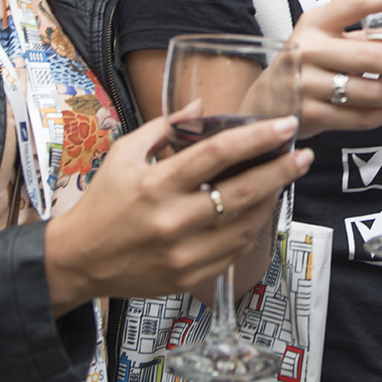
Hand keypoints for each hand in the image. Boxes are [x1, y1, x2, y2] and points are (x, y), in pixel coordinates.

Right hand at [43, 113, 308, 313]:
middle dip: (280, 172)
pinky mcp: (189, 277)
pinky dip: (249, 228)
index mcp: (156, 184)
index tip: (285, 126)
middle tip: (303, 156)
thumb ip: (165, 127)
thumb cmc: (102, 202)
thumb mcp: (124, 154)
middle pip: (242, 193)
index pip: (216, 154)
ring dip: (269, 200)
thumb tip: (202, 105)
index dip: (256, 138)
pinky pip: (233, 250)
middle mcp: (172, 220)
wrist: (78, 260)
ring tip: (280, 181)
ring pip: (245, 225)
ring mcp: (183, 254)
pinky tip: (255, 211)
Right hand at [289, 0, 381, 137]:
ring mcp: (305, 83)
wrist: (264, 104)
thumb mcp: (330, 41)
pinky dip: (378, 115)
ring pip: (370, 91)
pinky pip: (360, 117)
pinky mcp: (308, 114)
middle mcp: (308, 48)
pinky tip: (377, 111)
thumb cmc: (308, 66)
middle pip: (372, 56)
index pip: (360, 1)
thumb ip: (371, 37)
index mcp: (316, 22)